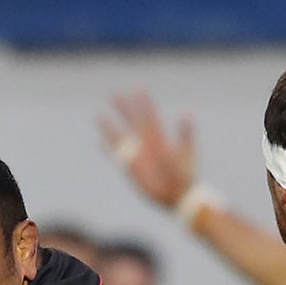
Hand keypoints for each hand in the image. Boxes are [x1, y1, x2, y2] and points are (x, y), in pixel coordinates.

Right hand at [101, 90, 196, 209]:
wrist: (178, 196)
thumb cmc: (186, 175)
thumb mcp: (187, 151)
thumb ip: (184, 133)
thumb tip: (186, 112)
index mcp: (160, 138)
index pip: (150, 116)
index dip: (144, 103)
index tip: (138, 88)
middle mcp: (146, 144)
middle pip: (132, 122)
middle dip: (123, 109)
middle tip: (113, 94)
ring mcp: (137, 156)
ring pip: (120, 137)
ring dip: (110, 127)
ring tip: (99, 115)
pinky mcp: (131, 169)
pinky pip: (116, 158)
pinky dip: (108, 151)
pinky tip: (99, 144)